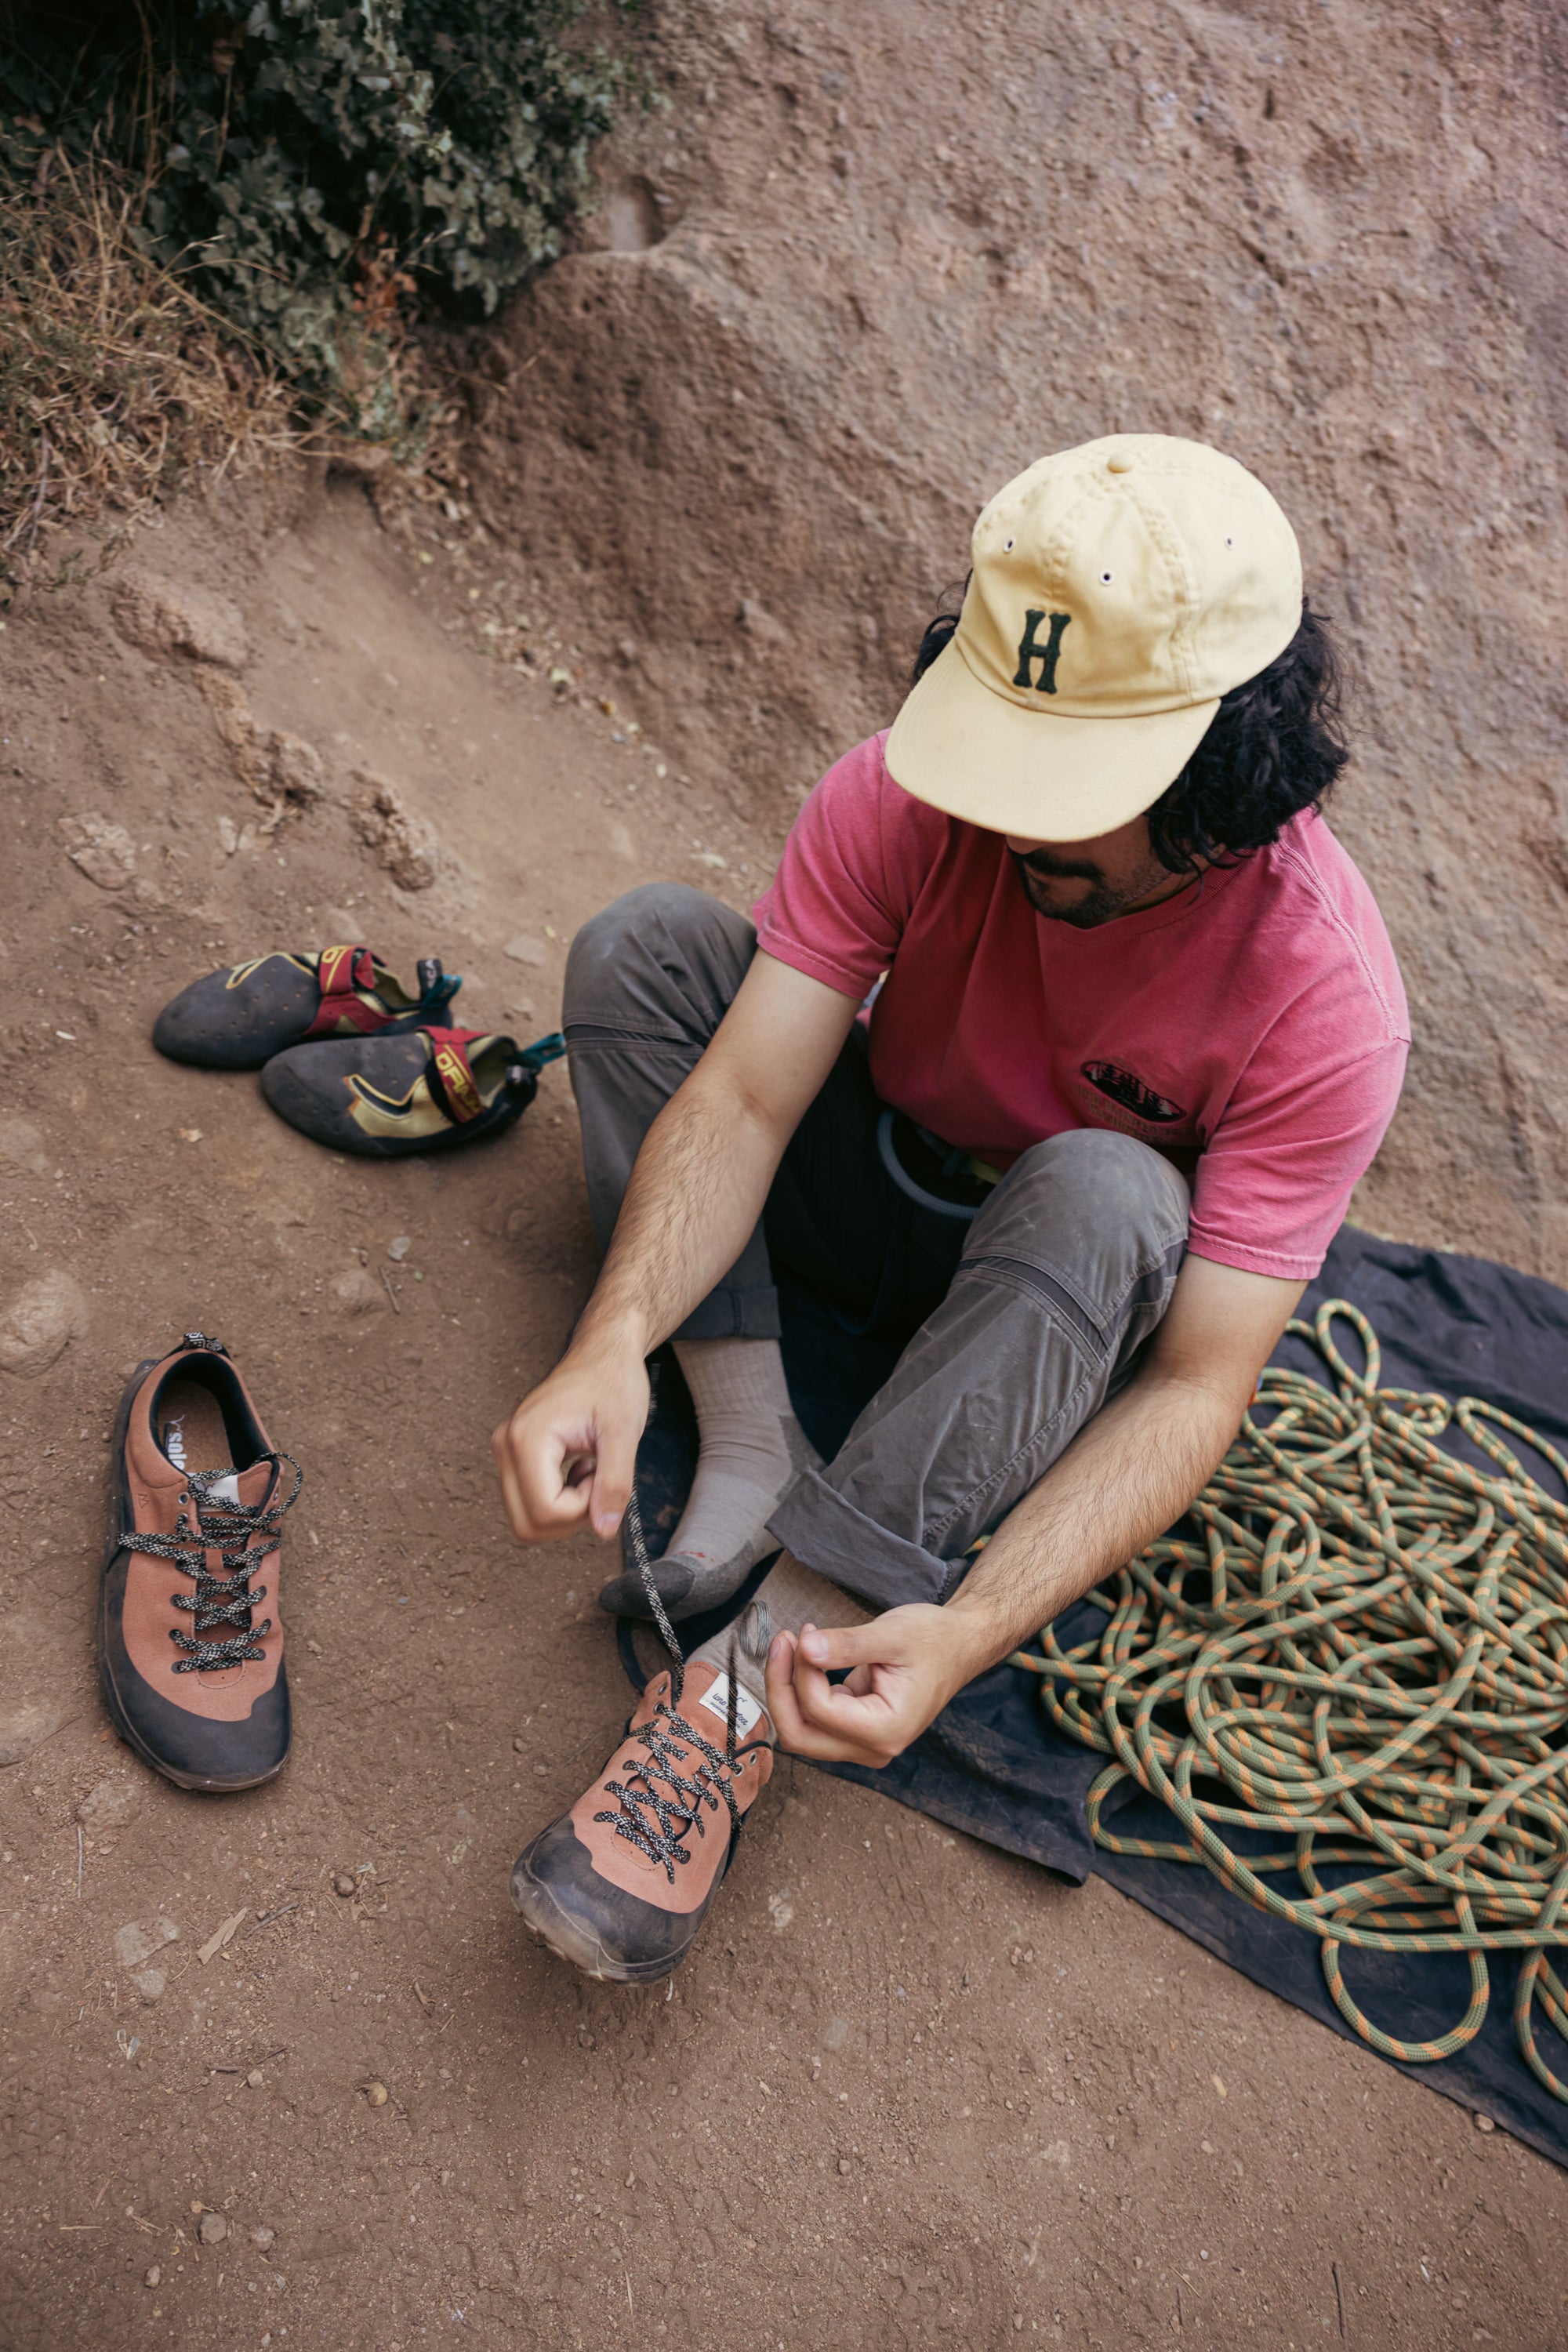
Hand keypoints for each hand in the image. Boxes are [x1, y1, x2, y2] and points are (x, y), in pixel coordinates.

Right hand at [491, 1337, 648, 1544]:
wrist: (604, 1352)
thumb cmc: (614, 1381)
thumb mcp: (624, 1432)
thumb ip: (615, 1483)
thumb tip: (604, 1530)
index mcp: (527, 1438)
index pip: (545, 1512)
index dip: (582, 1510)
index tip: (603, 1474)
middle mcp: (506, 1446)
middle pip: (528, 1524)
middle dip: (571, 1518)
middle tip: (599, 1479)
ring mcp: (506, 1451)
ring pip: (527, 1520)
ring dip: (566, 1511)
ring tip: (591, 1471)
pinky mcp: (514, 1455)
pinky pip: (530, 1503)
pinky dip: (560, 1501)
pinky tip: (580, 1469)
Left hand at [763, 1604, 979, 1767]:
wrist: (958, 1646)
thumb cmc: (934, 1640)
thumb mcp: (891, 1634)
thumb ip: (846, 1644)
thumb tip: (805, 1648)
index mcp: (886, 1730)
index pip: (820, 1710)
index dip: (801, 1670)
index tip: (804, 1632)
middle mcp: (874, 1748)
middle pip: (800, 1736)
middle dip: (781, 1688)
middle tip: (784, 1641)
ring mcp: (864, 1744)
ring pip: (802, 1732)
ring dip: (787, 1690)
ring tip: (792, 1644)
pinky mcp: (856, 1731)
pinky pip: (814, 1721)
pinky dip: (801, 1691)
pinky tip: (805, 1658)